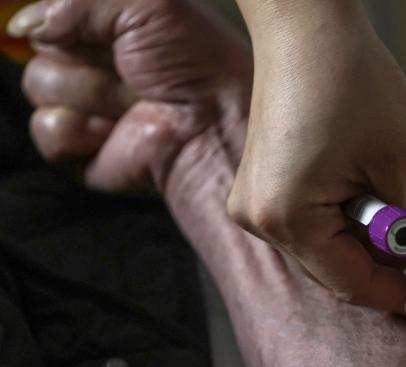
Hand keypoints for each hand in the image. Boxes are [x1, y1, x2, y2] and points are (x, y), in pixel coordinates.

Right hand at [10, 0, 251, 192]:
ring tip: (133, 102)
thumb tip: (27, 27)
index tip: (97, 31)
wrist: (218, 125)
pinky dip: (81, 130)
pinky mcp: (85, 153)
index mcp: (107, 28)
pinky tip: (118, 131)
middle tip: (131, 70)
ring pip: (38, 84)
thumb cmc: (197, 62)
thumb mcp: (146, 4)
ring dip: (90, 91)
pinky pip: (47, 131)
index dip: (62, 19)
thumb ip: (77, 1)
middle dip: (83, 55)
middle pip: (39, 46)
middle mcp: (94, 66)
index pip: (50, 16)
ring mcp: (87, 110)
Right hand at [227, 0, 405, 312]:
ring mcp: (257, 203)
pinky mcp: (264, 188)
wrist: (306, 23)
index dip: (401, 292)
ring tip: (392, 186)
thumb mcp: (402, 161)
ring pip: (329, 247)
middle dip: (387, 258)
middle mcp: (259, 219)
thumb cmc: (346, 77)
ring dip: (370, 234)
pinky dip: (349, 216)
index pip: (352, 284)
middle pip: (338, 269)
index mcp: (286, 217)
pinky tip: (367, 181)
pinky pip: (314, 223)